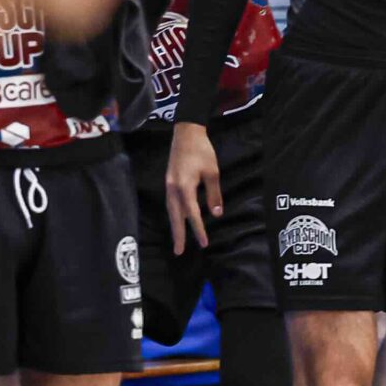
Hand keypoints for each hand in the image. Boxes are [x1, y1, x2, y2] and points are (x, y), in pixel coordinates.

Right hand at [166, 123, 220, 255]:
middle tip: (179, 252)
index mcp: (184, 186)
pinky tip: (177, 221)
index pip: (192, 213)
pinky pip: (170, 204)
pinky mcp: (168, 182)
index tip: (204, 243)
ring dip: (174, 226)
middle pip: (175, 216)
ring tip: (178, 241)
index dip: (198, 229)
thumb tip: (217, 214)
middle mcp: (173, 188)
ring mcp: (168, 185)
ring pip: (170, 211)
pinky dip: (173, 215)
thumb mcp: (212, 172)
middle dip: (178, 235)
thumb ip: (214, 194)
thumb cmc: (202, 151)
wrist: (186, 132)